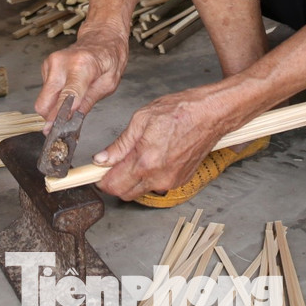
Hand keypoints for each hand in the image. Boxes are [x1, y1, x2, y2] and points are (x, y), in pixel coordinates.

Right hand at [35, 29, 129, 126]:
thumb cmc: (109, 58)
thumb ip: (87, 103)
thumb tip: (71, 122)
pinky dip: (55, 96)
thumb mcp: (108, 85)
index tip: (57, 132)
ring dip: (54, 107)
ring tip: (72, 102)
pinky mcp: (46, 66)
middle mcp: (61, 63)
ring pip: (43, 100)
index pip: (65, 98)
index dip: (59, 118)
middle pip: (44, 103)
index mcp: (81, 66)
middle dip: (52, 118)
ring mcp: (51, 63)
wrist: (101, 37)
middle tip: (65, 124)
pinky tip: (68, 89)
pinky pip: (45, 91)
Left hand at [92, 88, 234, 200]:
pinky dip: (149, 176)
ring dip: (132, 180)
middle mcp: (159, 177)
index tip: (95, 173)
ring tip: (136, 155)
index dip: (100, 180)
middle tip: (112, 163)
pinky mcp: (180, 181)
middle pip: (125, 193)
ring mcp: (171, 181)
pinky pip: (156, 185)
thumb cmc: (180, 112)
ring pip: (140, 190)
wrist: (210, 115)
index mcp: (146, 161)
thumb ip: (120, 144)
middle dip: (115, 181)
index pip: (113, 185)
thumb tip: (102, 159)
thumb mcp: (142, 119)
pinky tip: (152, 157)